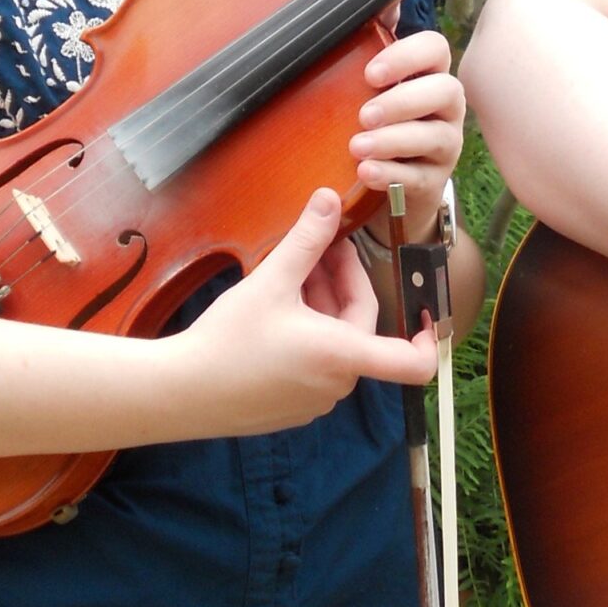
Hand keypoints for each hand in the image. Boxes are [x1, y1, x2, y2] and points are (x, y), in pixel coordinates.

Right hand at [166, 190, 436, 433]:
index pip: (412, 362)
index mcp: (343, 356)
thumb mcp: (271, 281)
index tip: (425, 311)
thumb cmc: (227, 341)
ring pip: (336, 342)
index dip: (427, 338)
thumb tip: (330, 199)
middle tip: (317, 249)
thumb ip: (307, 239)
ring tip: (290, 273)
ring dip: (322, 306)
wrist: (180, 392)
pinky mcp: (291, 407)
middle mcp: (337, 385)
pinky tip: (274, 308)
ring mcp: (314, 401)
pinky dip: (307, 333)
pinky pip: (315, 363)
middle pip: (361, 328)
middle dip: (342, 284)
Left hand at [350, 28, 466, 238]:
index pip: (435, 49)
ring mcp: (444, 146)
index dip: (407, 56)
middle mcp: (446, 107)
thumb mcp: (373, 83)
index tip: (370, 74)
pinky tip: (366, 171)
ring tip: (357, 147)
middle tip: (364, 115)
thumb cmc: (379, 121)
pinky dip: (391, 174)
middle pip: (445, 90)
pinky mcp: (433, 182)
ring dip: (394, 140)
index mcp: (429, 74)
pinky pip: (420, 178)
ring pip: (436, 137)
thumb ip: (375, 40)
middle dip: (403, 101)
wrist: (386, 183)